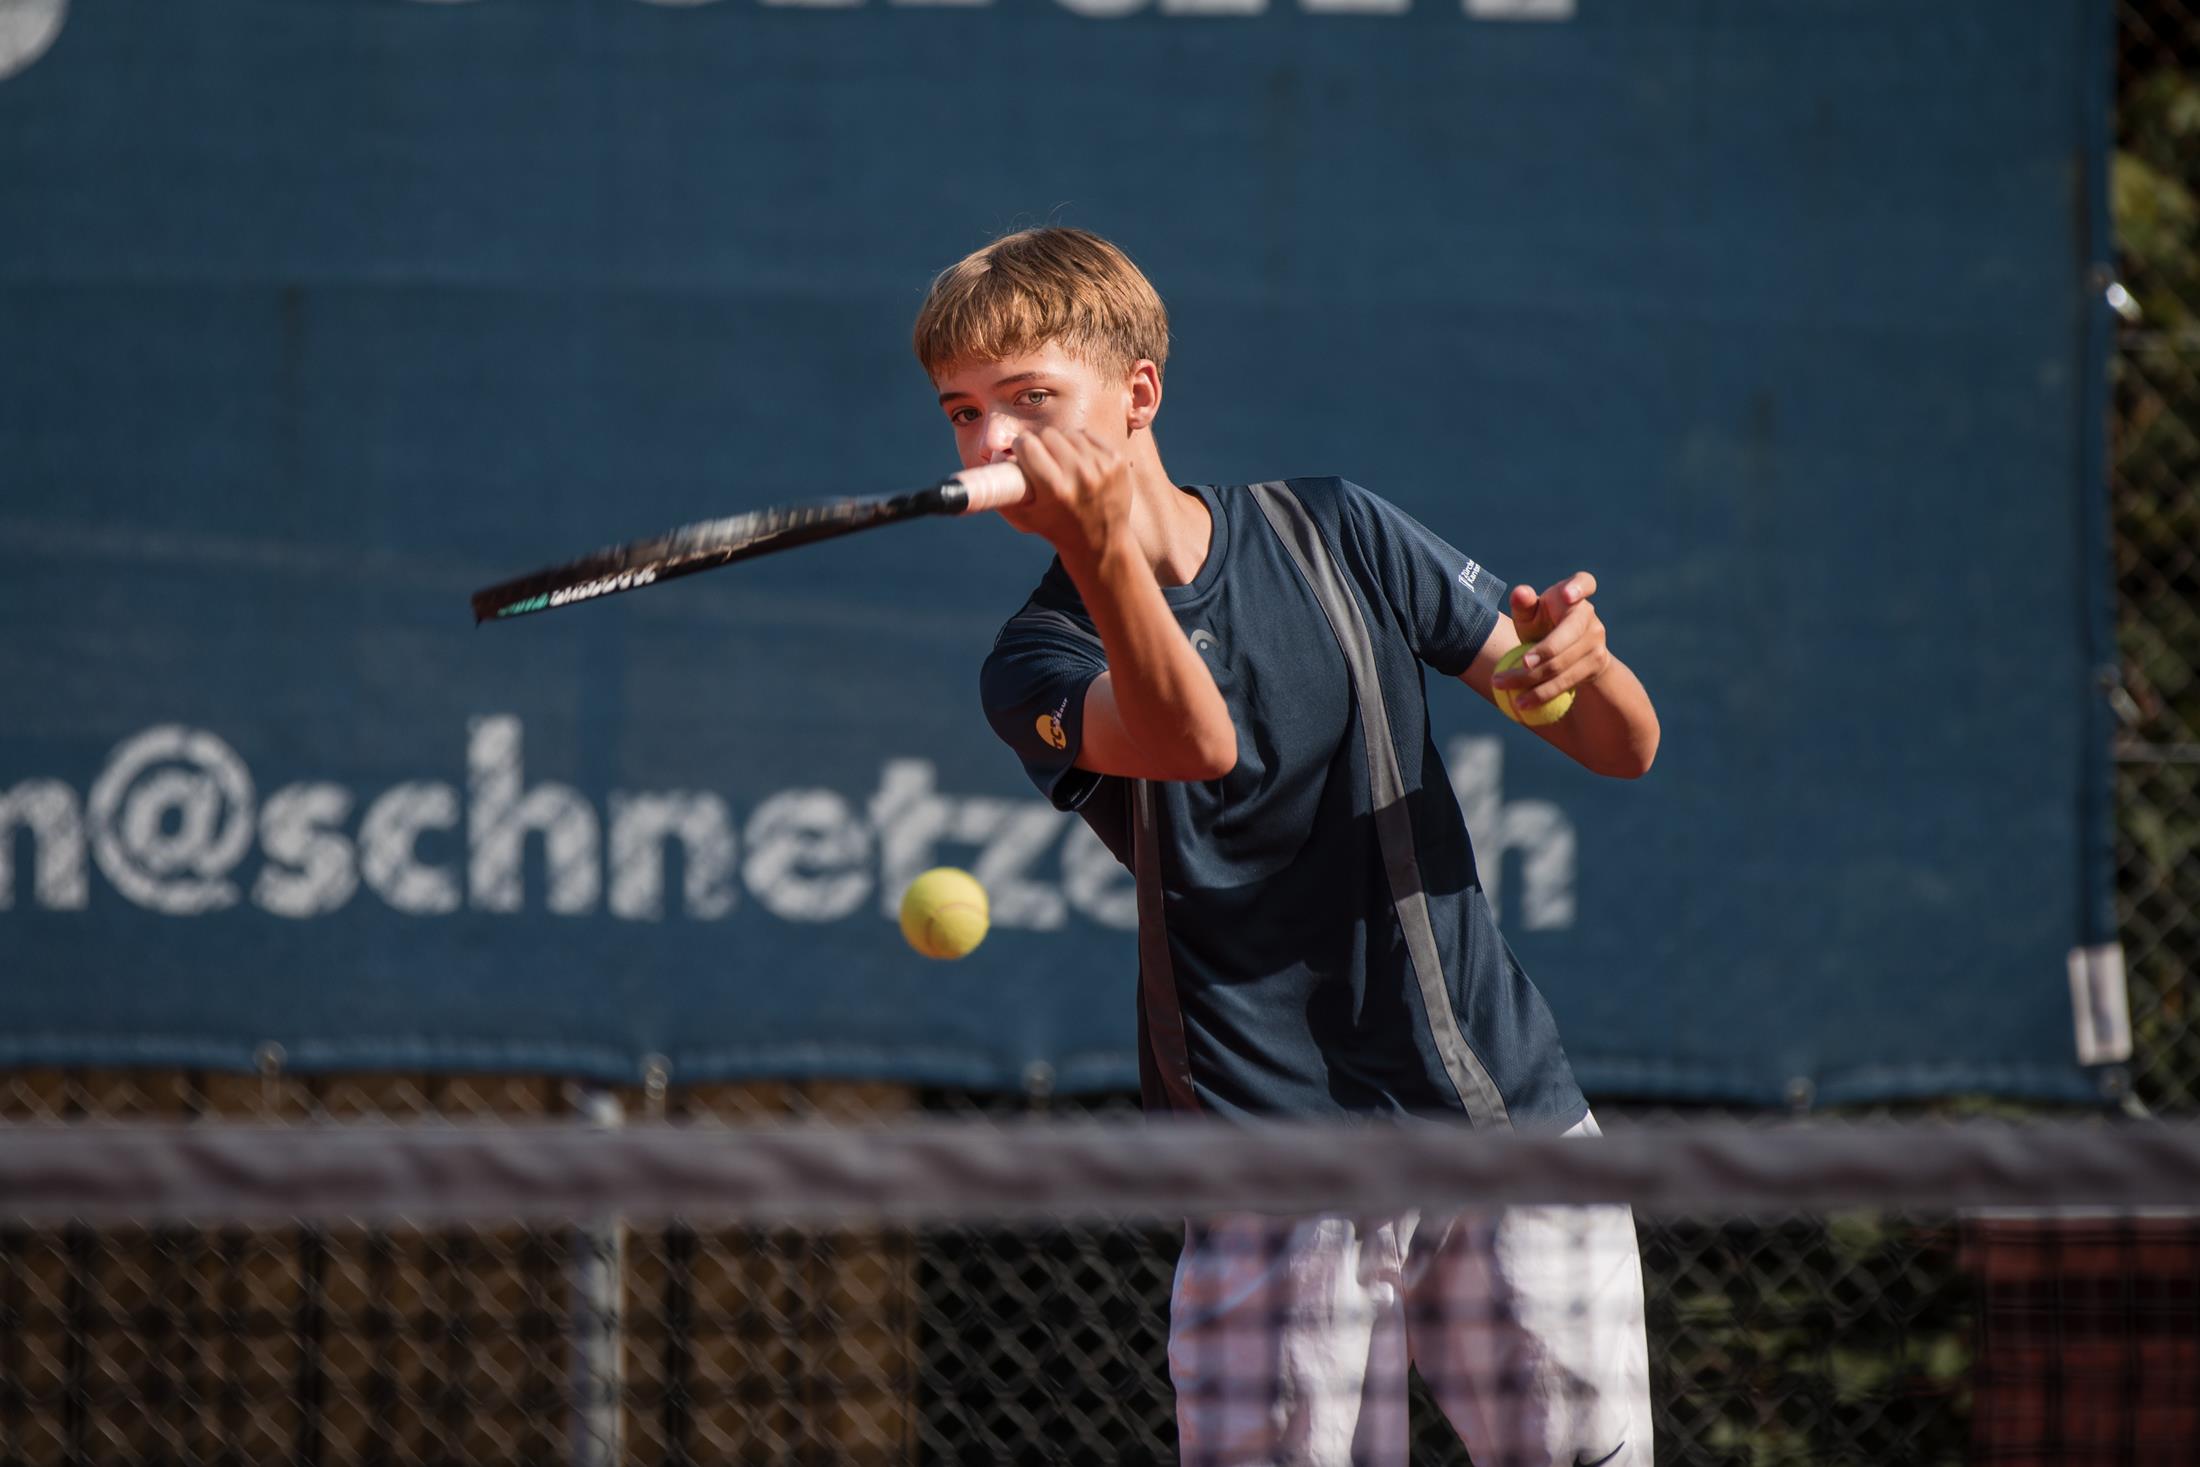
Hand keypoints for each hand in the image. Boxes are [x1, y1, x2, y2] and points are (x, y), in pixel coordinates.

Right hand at [1001, 427, 1132, 567]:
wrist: (1100, 542)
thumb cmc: (1054, 527)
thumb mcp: (1022, 516)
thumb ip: (1000, 491)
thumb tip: (990, 458)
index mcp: (1055, 490)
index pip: (1027, 444)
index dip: (1020, 447)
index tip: (1021, 453)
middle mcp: (1081, 476)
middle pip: (1047, 435)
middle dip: (1040, 443)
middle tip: (1041, 458)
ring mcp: (1102, 468)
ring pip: (1069, 433)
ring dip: (1061, 443)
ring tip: (1060, 461)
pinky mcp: (1117, 461)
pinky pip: (1089, 436)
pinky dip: (1081, 444)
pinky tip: (1079, 461)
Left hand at [1492, 572, 1610, 712]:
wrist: (1570, 652)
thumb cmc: (1543, 625)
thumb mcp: (1531, 614)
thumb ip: (1524, 604)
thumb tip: (1521, 592)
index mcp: (1575, 594)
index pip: (1585, 582)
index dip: (1579, 587)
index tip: (1568, 595)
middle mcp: (1590, 616)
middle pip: (1568, 635)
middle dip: (1545, 651)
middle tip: (1521, 663)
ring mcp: (1597, 642)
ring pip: (1563, 664)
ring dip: (1532, 679)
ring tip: (1503, 685)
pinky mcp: (1596, 665)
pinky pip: (1566, 682)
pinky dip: (1542, 693)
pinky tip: (1521, 702)